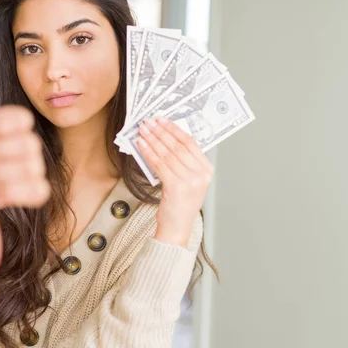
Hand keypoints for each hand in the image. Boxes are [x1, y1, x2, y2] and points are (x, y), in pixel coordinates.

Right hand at [0, 106, 49, 274]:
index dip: (20, 188)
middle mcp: (27, 165)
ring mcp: (21, 142)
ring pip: (31, 143)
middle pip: (35, 166)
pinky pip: (22, 120)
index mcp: (23, 187)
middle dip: (8, 167)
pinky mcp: (13, 120)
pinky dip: (7, 124)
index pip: (39, 190)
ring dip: (7, 147)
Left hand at [137, 118, 212, 246]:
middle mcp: (201, 174)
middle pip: (178, 146)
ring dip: (153, 140)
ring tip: (142, 131)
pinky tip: (141, 145)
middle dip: (161, 132)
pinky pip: (159, 164)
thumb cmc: (180, 205)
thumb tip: (164, 139)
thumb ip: (183, 162)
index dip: (174, 129)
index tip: (162, 120)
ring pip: (167, 154)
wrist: (177, 228)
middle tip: (149, 122)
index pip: (190, 143)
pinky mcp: (176, 186)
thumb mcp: (188, 181)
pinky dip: (149, 153)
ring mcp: (190, 180)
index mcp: (207, 170)